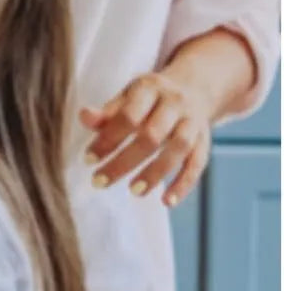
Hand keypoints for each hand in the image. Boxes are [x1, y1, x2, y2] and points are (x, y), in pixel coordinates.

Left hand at [80, 70, 211, 206]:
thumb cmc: (147, 99)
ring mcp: (193, 122)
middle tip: (99, 181)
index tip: (87, 159)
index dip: (108, 138)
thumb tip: (84, 117)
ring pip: (178, 149)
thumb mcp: (126, 97)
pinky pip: (197, 164)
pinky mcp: (205, 140)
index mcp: (149, 88)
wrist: (193, 89)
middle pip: (151, 135)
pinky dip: (183, 184)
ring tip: (133, 192)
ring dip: (155, 173)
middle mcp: (174, 103)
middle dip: (124, 161)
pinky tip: (167, 202)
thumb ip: (106, 112)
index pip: (128, 115)